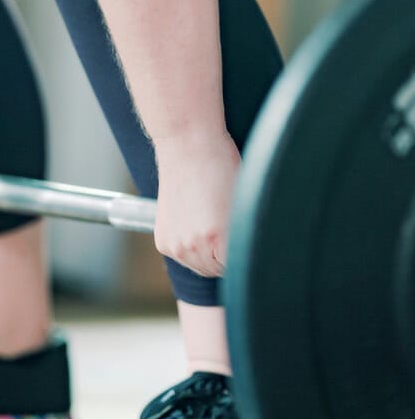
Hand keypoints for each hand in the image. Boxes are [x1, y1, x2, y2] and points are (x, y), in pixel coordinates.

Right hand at [153, 131, 240, 277]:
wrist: (188, 145)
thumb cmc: (222, 167)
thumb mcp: (245, 202)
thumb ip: (246, 234)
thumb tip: (254, 252)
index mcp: (219, 238)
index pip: (242, 267)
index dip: (249, 255)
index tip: (251, 245)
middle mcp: (194, 246)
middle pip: (221, 272)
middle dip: (228, 257)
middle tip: (230, 229)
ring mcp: (176, 245)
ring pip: (201, 268)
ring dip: (209, 255)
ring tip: (212, 224)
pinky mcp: (163, 241)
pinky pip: (184, 257)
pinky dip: (191, 248)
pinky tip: (196, 224)